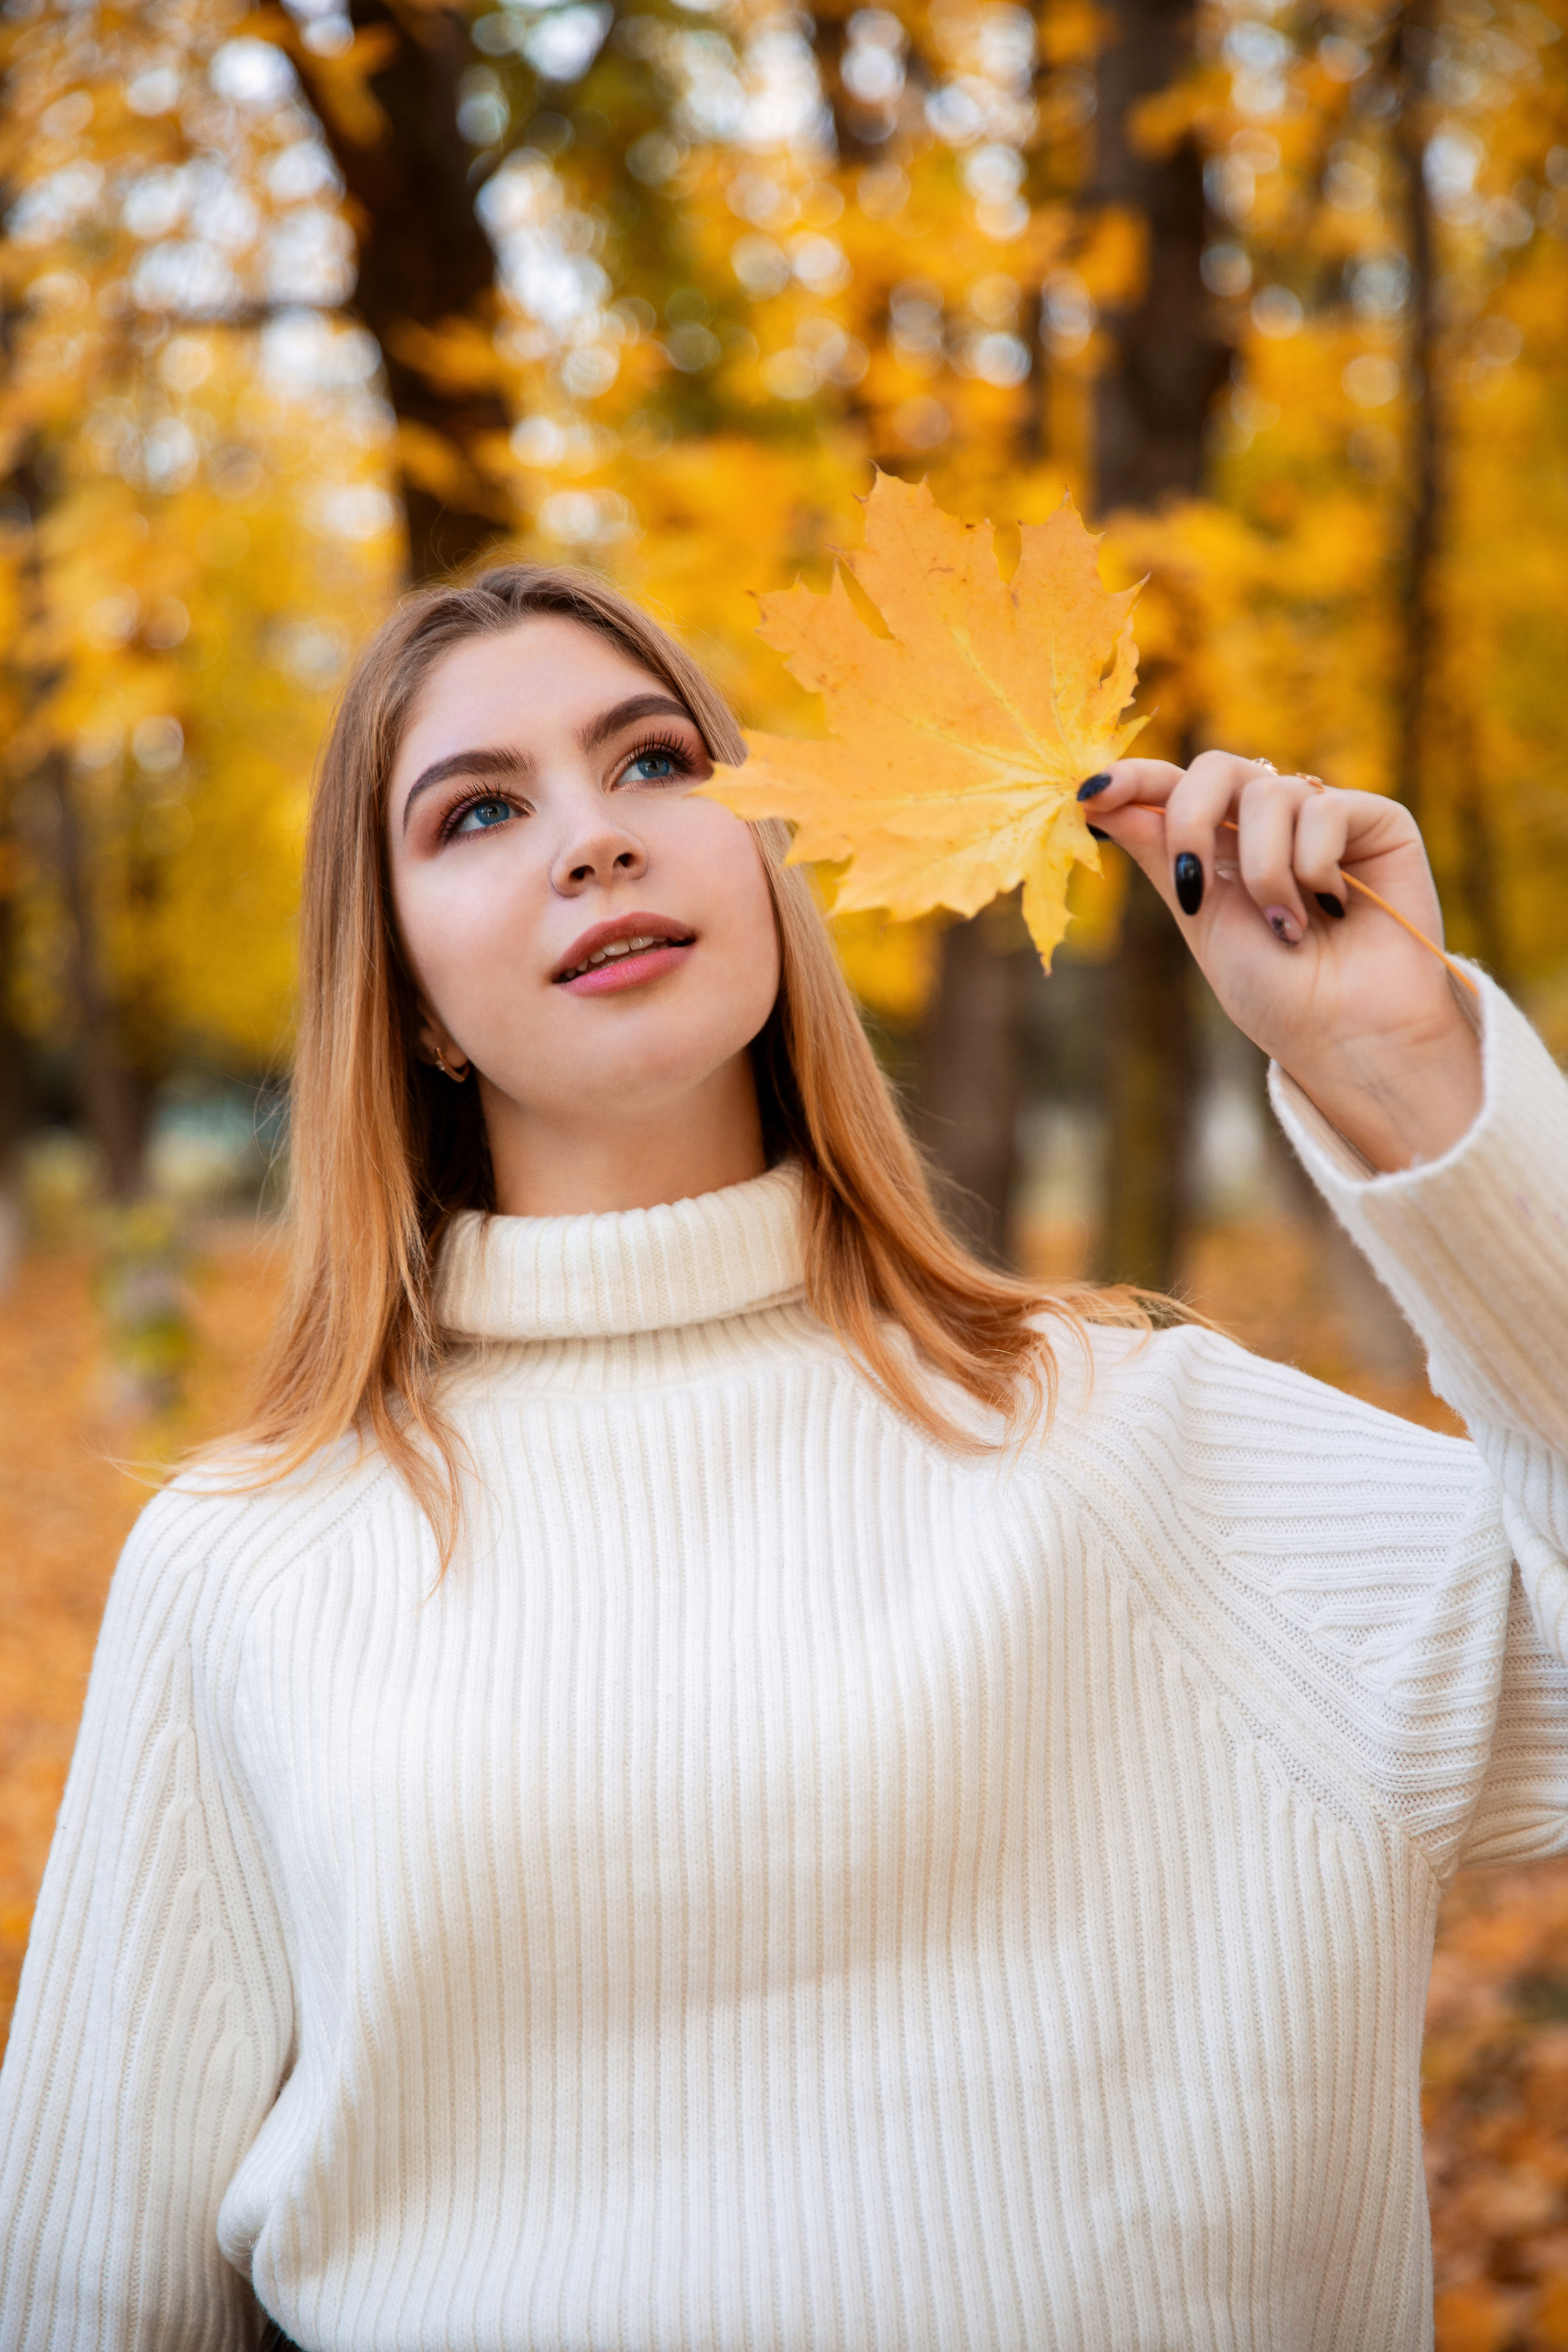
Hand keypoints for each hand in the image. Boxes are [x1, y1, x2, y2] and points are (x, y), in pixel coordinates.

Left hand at [1081, 752, 1483, 1172]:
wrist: (1347, 1037)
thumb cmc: (1277, 994)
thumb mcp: (1200, 919)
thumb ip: (1161, 853)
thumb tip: (1097, 797)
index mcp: (1222, 845)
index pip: (1173, 788)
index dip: (1133, 778)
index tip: (1092, 795)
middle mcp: (1271, 823)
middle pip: (1215, 768)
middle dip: (1190, 820)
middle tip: (1193, 886)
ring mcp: (1324, 818)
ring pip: (1269, 792)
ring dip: (1264, 871)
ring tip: (1287, 928)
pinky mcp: (1377, 822)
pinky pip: (1325, 810)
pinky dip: (1315, 866)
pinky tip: (1334, 909)